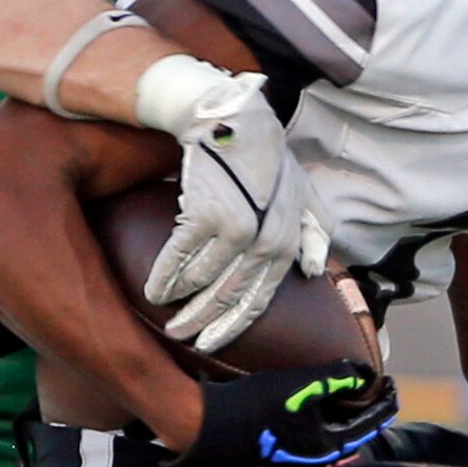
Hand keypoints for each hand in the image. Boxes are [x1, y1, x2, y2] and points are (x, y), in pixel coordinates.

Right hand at [143, 70, 330, 355]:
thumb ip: (314, 232)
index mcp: (286, 244)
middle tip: (179, 335)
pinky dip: (164, 276)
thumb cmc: (268, 159)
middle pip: (227, 298)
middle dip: (200, 323)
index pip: (257, 300)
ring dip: (178, 300)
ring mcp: (235, 229)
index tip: (210, 345)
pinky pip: (179, 258)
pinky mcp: (205, 214)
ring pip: (200, 281)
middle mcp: (264, 243)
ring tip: (162, 307)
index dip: (231, 327)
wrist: (236, 121)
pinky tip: (154, 289)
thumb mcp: (303, 195)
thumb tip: (314, 271)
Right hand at [173, 361, 395, 466]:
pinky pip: (301, 448)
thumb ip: (338, 378)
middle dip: (361, 417)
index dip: (384, 404)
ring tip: (340, 404)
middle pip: (347, 441)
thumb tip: (366, 376)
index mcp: (324, 450)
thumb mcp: (300, 384)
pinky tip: (304, 417)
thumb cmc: (252, 406)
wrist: (200, 427)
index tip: (393, 387)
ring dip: (335, 425)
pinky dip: (312, 431)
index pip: (368, 426)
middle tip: (370, 396)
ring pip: (323, 446)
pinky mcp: (267, 465)